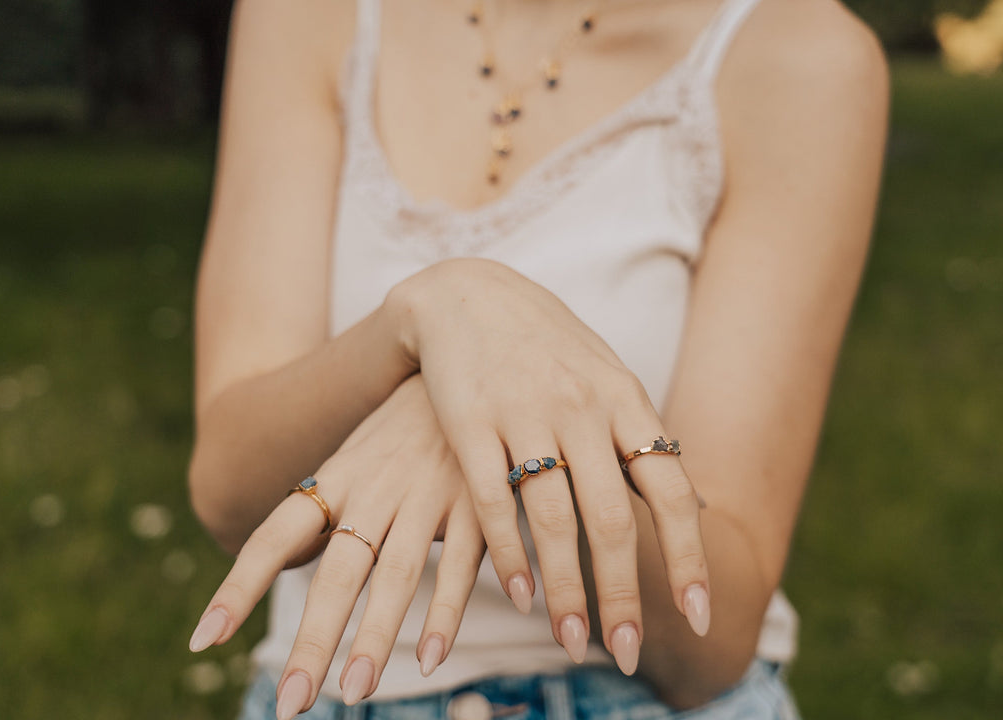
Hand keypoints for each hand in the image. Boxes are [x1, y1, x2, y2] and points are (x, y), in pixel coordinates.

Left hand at [187, 375, 484, 717]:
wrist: (468, 354)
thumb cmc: (406, 420)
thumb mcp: (357, 454)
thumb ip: (325, 508)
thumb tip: (280, 557)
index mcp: (338, 477)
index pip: (276, 535)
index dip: (238, 587)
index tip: (203, 640)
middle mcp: (375, 488)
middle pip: (336, 573)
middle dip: (313, 641)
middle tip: (290, 703)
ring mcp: (426, 494)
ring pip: (394, 576)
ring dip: (373, 639)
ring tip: (351, 694)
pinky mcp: (477, 502)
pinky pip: (460, 566)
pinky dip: (444, 613)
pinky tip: (428, 656)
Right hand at [389, 258, 710, 670]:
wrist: (468, 292)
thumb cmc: (547, 345)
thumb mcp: (607, 377)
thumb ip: (640, 439)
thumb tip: (692, 505)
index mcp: (624, 400)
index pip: (670, 489)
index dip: (688, 556)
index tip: (699, 615)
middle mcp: (580, 408)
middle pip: (611, 518)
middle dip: (622, 594)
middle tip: (626, 653)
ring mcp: (523, 413)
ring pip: (554, 519)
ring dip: (566, 590)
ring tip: (570, 642)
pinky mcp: (469, 423)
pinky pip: (493, 500)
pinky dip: (511, 553)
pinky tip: (522, 593)